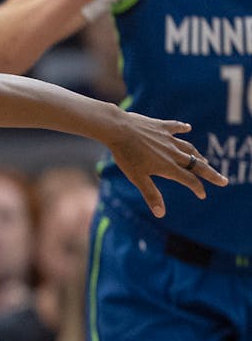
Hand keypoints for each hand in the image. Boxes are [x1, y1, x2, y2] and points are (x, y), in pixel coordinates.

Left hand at [103, 111, 227, 216]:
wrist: (117, 129)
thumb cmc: (126, 155)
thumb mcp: (137, 178)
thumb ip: (151, 194)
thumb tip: (161, 214)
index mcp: (168, 166)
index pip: (189, 180)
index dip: (197, 188)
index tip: (202, 195)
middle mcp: (172, 152)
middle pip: (196, 164)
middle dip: (210, 173)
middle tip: (223, 180)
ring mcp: (167, 138)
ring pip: (188, 147)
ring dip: (198, 155)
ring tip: (205, 160)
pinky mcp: (160, 126)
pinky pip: (175, 127)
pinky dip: (182, 128)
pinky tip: (188, 128)